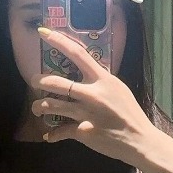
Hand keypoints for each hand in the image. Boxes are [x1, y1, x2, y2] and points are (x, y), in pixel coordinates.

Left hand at [33, 27, 160, 165]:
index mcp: (102, 79)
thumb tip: (87, 73)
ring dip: (39, 106)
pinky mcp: (82, 132)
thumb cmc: (130, 113)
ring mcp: (85, 113)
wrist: (139, 140)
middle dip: (39, 80)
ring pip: (51, 105)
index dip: (59, 41)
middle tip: (33, 81)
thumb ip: (101, 81)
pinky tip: (48, 136)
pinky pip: (60, 132)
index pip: (77, 53)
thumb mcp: (119, 89)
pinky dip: (51, 135)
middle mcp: (91, 94)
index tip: (43, 32)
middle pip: (56, 82)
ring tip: (36, 108)